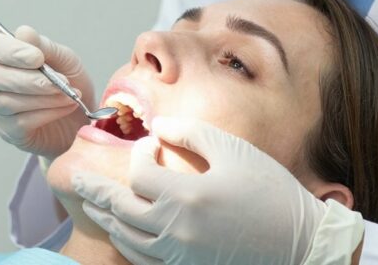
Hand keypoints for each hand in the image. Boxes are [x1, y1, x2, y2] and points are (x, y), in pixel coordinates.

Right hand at [0, 25, 95, 159]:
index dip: (7, 50)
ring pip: (6, 101)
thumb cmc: (69, 83)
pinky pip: (21, 121)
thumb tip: (23, 32)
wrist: (83, 117)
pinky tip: (65, 107)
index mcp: (2, 55)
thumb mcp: (65, 59)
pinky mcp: (8, 131)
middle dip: (28, 79)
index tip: (37, 57)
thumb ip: (44, 46)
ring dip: (44, 97)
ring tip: (69, 94)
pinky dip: (48, 112)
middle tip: (59, 81)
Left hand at [73, 117, 361, 264]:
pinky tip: (121, 231)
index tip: (147, 146)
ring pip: (126, 237)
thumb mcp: (234, 151)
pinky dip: (126, 243)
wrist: (302, 244)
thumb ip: (191, 133)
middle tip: (74, 177)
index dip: (137, 156)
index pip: (138, 174)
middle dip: (94, 190)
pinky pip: (143, 258)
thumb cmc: (270, 193)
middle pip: (119, 208)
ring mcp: (179, 254)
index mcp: (185, 196)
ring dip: (105, 217)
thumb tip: (158, 125)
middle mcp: (175, 229)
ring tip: (91, 203)